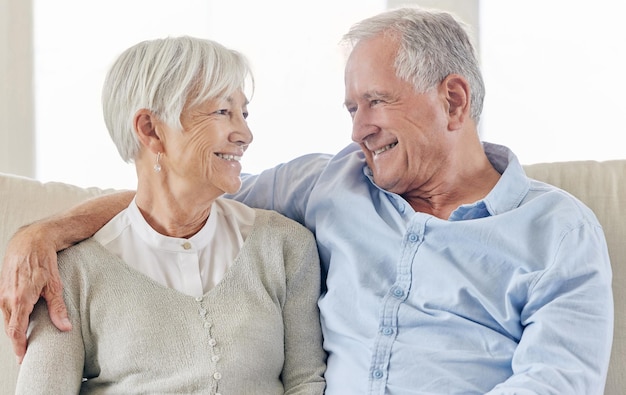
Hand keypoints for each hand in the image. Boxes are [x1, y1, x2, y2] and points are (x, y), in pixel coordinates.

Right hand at [0, 224, 71, 363]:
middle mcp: (6, 298)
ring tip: (24, 341)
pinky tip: (20, 322)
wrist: (29, 241)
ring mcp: (2, 293)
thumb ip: (58, 308)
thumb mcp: (54, 285)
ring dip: (13, 330)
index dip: (19, 347)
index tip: (24, 358)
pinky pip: (5, 309)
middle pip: (9, 328)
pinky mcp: (2, 288)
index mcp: (19, 300)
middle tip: (26, 354)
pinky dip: (12, 318)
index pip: (15, 331)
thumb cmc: (43, 261)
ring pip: (6, 318)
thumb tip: (65, 327)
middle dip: (17, 341)